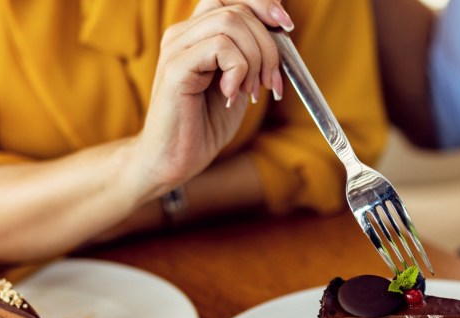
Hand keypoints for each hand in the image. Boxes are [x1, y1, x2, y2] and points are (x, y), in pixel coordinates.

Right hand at [136, 0, 293, 196]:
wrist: (173, 160)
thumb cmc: (204, 126)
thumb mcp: (239, 84)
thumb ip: (253, 56)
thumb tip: (281, 30)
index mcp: (198, 34)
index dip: (264, 4)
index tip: (286, 27)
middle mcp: (184, 34)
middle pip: (237, 8)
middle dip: (268, 44)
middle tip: (271, 82)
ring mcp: (177, 48)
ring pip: (232, 23)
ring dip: (255, 58)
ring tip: (250, 92)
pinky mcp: (175, 67)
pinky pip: (220, 47)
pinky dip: (238, 71)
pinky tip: (231, 96)